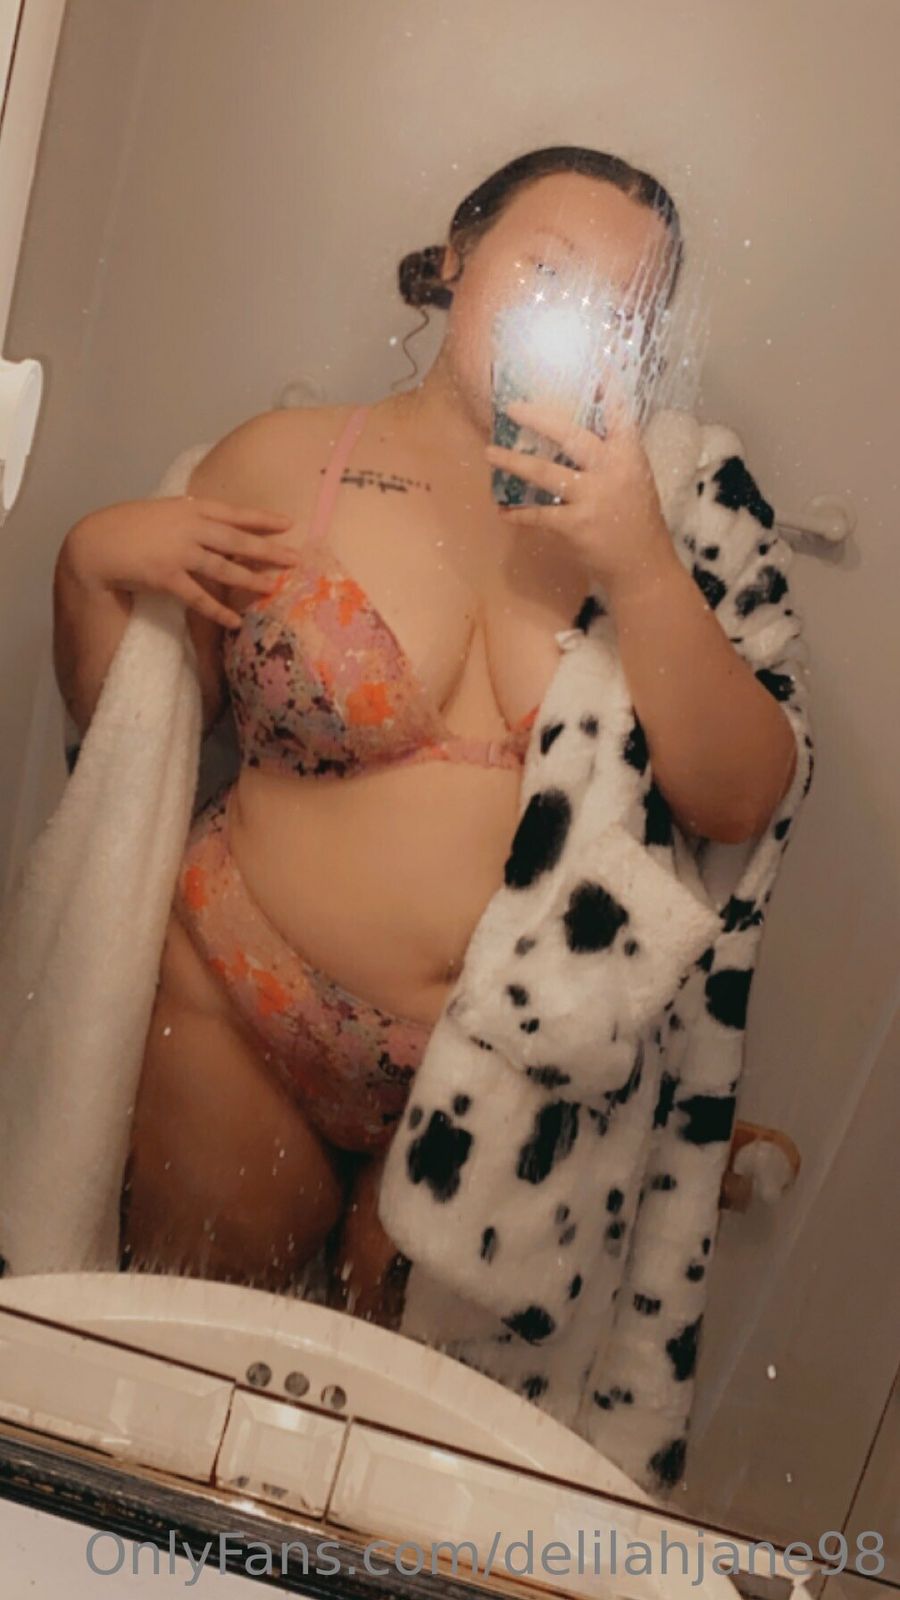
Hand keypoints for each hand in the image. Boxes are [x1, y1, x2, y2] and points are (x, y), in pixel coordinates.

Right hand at [63, 493, 301, 628]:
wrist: (96, 542)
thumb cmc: (128, 526)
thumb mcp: (163, 512)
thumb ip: (190, 518)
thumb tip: (216, 526)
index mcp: (189, 508)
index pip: (234, 513)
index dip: (262, 519)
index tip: (289, 523)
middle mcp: (189, 528)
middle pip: (237, 540)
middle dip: (269, 550)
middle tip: (296, 559)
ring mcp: (178, 552)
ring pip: (223, 568)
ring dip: (249, 580)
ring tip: (272, 589)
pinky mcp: (166, 576)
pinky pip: (198, 597)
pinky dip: (217, 611)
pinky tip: (234, 621)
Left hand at [484, 372, 672, 594]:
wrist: (642, 566)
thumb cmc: (636, 519)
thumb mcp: (634, 478)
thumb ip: (612, 453)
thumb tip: (579, 428)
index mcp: (629, 455)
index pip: (618, 413)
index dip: (607, 387)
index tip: (594, 362)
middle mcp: (611, 471)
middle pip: (571, 435)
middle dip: (538, 418)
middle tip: (512, 407)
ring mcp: (593, 498)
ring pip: (546, 473)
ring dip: (514, 462)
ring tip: (490, 452)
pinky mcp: (576, 525)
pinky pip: (539, 514)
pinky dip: (518, 513)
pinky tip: (502, 509)